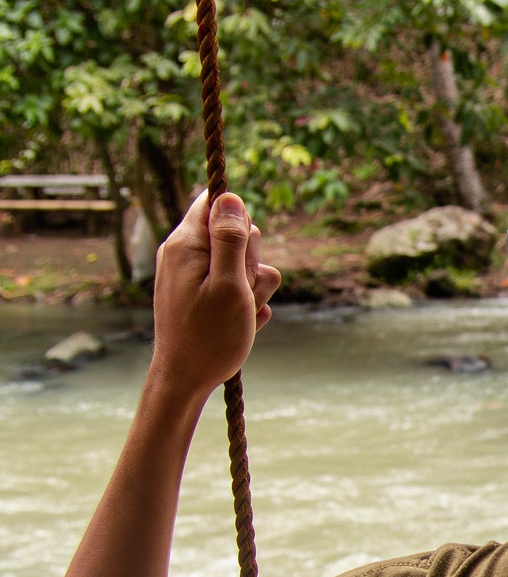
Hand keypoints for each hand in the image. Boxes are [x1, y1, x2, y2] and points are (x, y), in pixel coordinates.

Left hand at [149, 190, 281, 401]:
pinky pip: (238, 289)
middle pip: (237, 234)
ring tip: (240, 314)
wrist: (186, 380)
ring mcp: (195, 276)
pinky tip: (240, 325)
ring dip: (253, 289)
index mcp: (186, 243)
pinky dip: (246, 306)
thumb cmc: (208, 337)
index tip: (241, 253)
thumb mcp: (229, 285)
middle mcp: (186, 254)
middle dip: (250, 262)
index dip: (239, 222)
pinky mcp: (204, 296)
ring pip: (244, 265)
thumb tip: (231, 196)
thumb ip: (230, 239)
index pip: (215, 202)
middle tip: (240, 292)